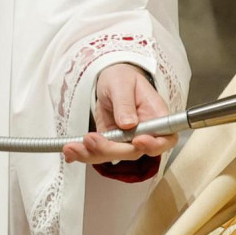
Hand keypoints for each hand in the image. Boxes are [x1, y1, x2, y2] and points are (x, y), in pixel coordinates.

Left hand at [62, 63, 176, 164]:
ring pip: (114, 156)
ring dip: (91, 154)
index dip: (154, 145)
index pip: (165, 139)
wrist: (109, 81)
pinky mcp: (110, 143)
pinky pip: (99, 153)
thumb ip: (125, 103)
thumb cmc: (122, 78)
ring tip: (72, 147)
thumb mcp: (122, 84)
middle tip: (90, 138)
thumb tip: (128, 124)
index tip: (138, 140)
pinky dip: (83, 154)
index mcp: (156, 116)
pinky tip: (70, 151)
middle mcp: (144, 133)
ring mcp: (127, 140)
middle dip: (111, 150)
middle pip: (134, 151)